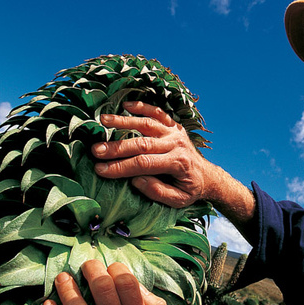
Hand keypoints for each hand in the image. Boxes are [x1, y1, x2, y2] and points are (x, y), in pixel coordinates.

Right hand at [93, 101, 215, 207]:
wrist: (207, 176)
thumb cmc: (189, 189)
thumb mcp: (178, 200)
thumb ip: (157, 192)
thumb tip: (136, 180)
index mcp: (177, 163)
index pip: (143, 164)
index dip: (120, 167)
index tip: (101, 170)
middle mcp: (176, 144)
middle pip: (142, 143)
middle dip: (116, 147)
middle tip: (96, 150)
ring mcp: (175, 132)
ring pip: (146, 124)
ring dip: (123, 121)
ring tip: (103, 120)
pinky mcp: (173, 125)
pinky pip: (157, 112)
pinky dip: (142, 106)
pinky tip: (126, 105)